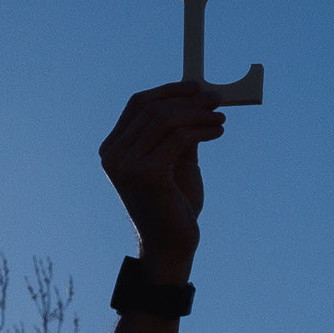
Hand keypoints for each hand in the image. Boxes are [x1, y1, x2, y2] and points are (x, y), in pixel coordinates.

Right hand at [99, 83, 223, 268]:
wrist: (171, 246)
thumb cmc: (173, 204)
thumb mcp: (175, 160)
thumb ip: (178, 132)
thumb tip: (197, 99)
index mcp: (112, 149)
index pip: (138, 104)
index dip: (168, 91)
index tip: (196, 87)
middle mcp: (113, 155)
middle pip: (152, 108)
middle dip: (188, 100)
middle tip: (216, 99)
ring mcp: (126, 165)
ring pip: (167, 120)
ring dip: (199, 114)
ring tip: (221, 117)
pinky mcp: (146, 174)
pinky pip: (179, 138)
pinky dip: (202, 130)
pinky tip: (218, 132)